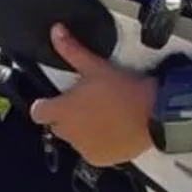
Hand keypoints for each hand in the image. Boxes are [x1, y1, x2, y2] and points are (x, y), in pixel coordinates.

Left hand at [28, 23, 155, 167]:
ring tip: (101, 117)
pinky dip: (96, 144)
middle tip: (85, 105)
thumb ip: (72, 50)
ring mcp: (84, 148)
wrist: (152, 114)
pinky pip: (90, 151)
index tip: (54, 101)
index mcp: (63, 111)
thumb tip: (56, 32)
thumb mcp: (95, 66)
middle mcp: (69, 133)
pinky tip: (110, 131)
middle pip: (56, 126)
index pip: (38, 112)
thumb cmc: (124, 91)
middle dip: (66, 117)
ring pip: (74, 139)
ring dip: (81, 131)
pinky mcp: (99, 158)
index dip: (45, 105)